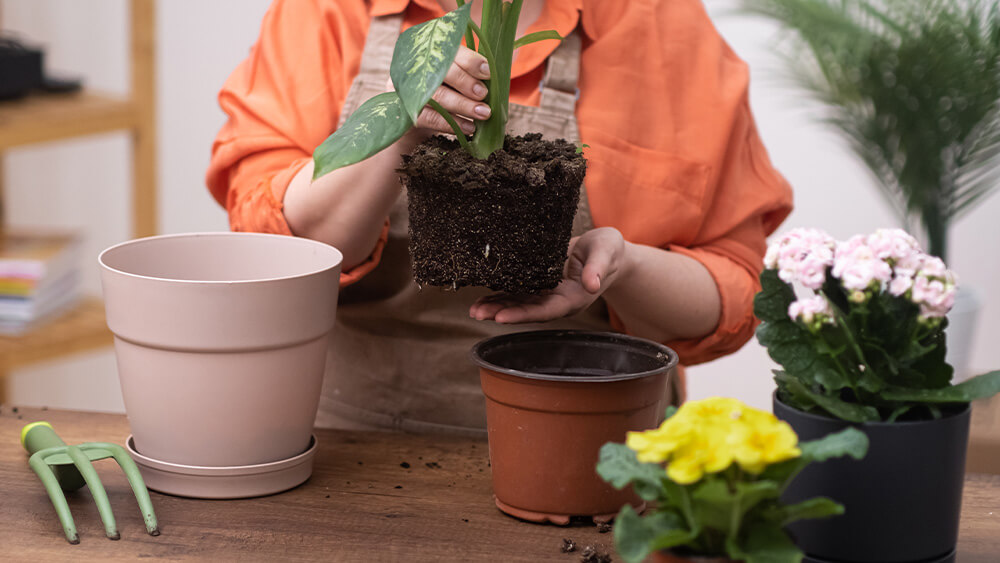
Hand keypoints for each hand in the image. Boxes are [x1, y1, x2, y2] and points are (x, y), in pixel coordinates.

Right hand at [386, 45, 490, 137]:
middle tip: (483, 94)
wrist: (417, 110)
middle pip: (440, 71)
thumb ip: (473, 67)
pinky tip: (468, 127)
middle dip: (465, 83)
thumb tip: (502, 64)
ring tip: (483, 113)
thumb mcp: (456, 71)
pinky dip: (451, 123)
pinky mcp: (406, 111)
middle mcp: (417, 66)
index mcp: (430, 50)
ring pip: (437, 96)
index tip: (487, 72)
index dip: (469, 61)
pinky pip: (430, 118)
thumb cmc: (445, 85)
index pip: (449, 50)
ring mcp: (409, 89)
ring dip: (463, 105)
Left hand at [469, 227, 630, 323]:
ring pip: (519, 302)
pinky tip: (482, 298)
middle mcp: (557, 300)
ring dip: (496, 307)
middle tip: (477, 314)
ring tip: (474, 310)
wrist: (605, 250)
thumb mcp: (606, 253)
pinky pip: (518, 291)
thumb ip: (598, 268)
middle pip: (527, 310)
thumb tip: (592, 285)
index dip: (523, 314)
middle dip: (502, 313)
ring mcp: (547, 293)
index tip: (501, 318)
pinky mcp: (540, 282)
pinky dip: (500, 294)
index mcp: (573, 298)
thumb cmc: (608, 250)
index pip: (545, 310)